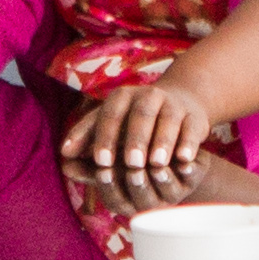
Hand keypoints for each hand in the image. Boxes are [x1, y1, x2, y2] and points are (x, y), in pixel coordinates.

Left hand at [58, 79, 214, 200]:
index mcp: (122, 96)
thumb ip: (86, 140)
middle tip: (131, 164)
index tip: (101, 163)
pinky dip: (188, 143)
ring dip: (162, 141)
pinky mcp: (194, 116)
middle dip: (136, 140)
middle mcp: (148, 95)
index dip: (105, 138)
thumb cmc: (132, 123)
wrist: (177, 105)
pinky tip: (183, 159)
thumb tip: (64, 156)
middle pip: (141, 114)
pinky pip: (192, 128)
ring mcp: (173, 104)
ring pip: (168, 119)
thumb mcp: (109, 126)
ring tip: (156, 164)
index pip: (109, 114)